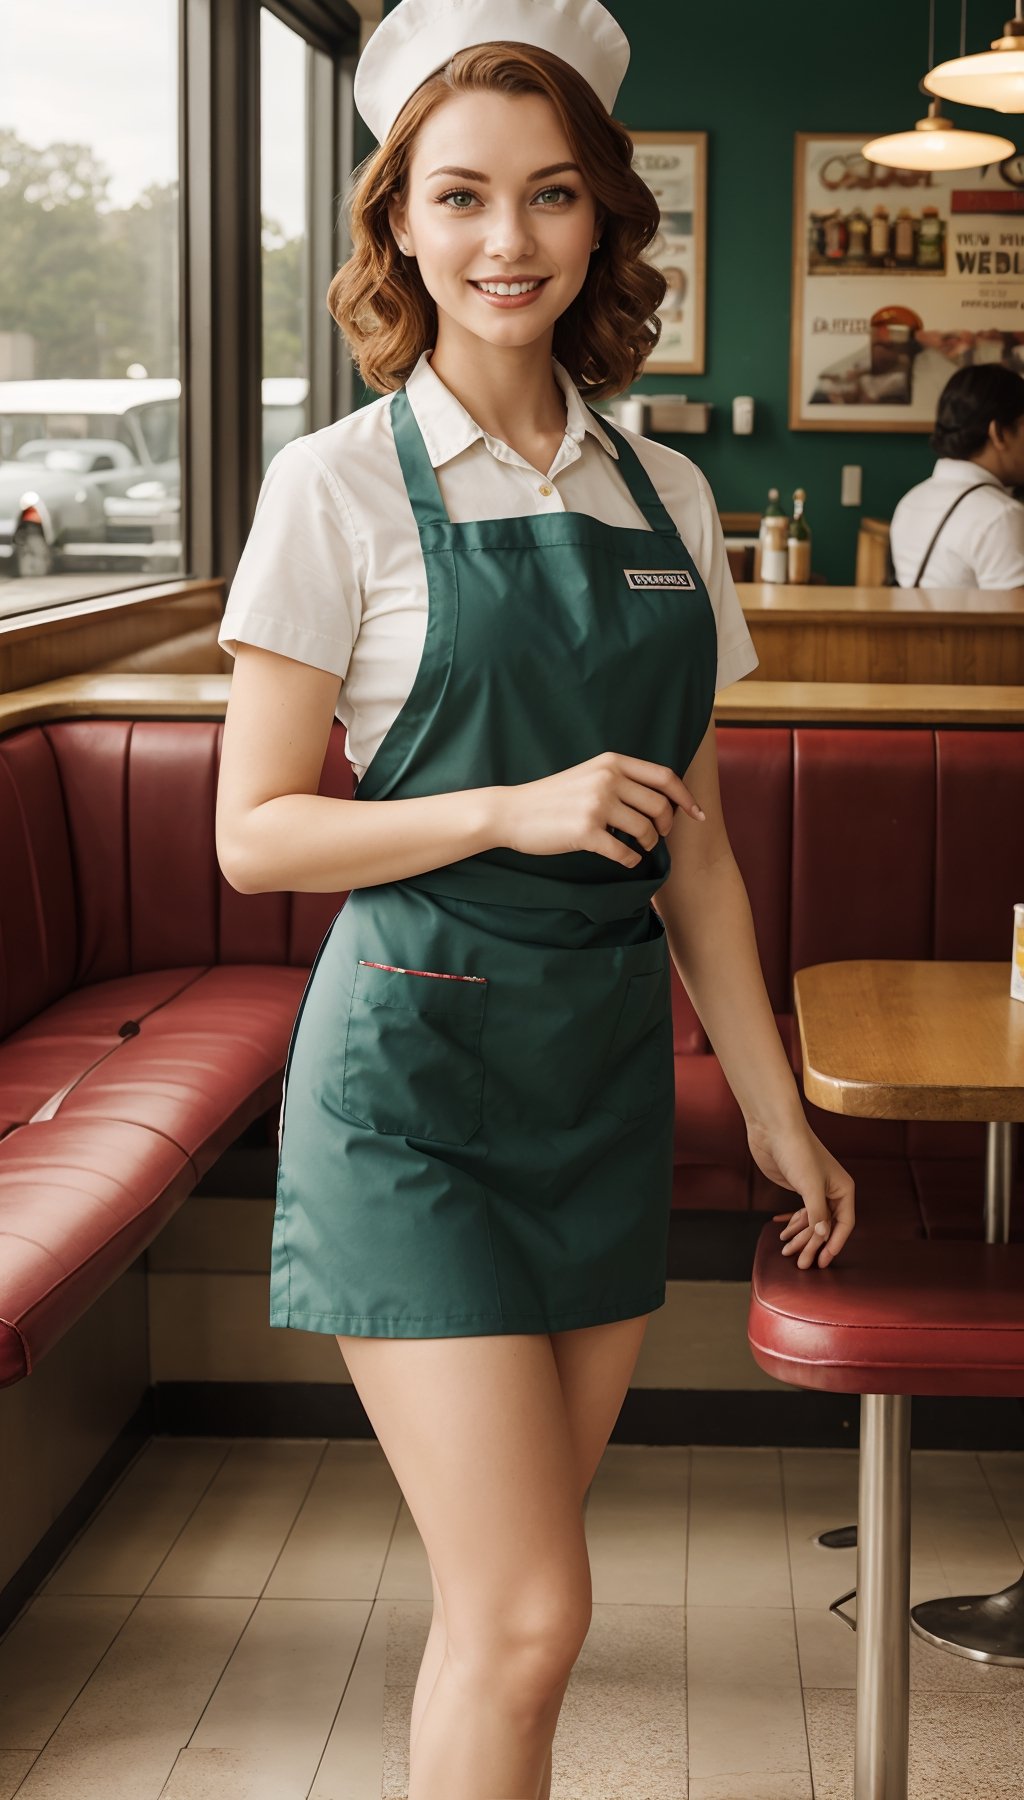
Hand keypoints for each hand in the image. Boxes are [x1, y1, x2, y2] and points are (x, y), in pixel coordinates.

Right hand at [495, 751, 705, 866]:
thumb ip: (620, 779)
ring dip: (647, 844)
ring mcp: (596, 805)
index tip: (697, 814)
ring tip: (638, 847)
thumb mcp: (588, 775)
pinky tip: (625, 859)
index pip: (664, 777)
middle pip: (660, 806)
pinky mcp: (585, 832)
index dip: (686, 797)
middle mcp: (607, 779)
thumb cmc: (552, 798)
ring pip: (645, 830)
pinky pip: (625, 852)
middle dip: (666, 825)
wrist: (511, 812)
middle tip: (657, 836)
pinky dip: (631, 860)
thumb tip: (660, 800)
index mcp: (611, 762)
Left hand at [747, 1116, 854, 1268]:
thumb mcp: (809, 1185)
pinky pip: (801, 1214)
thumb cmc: (797, 1151)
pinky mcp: (799, 1188)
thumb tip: (824, 1236)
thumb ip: (817, 1213)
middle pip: (827, 1226)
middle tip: (803, 1265)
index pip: (844, 1224)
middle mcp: (832, 1191)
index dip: (835, 1244)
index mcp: (843, 1189)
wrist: (773, 1129)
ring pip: (812, 1221)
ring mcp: (815, 1190)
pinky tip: (784, 1237)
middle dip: (814, 1246)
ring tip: (788, 1254)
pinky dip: (793, 1226)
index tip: (824, 1261)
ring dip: (801, 1238)